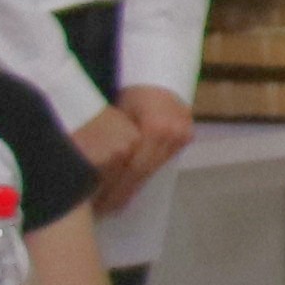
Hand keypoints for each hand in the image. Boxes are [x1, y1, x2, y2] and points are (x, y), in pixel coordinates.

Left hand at [73, 86, 195, 206]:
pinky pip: (161, 162)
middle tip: (104, 210)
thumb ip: (116, 142)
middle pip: (143, 172)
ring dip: (133, 187)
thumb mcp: (119, 113)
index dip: (115, 189)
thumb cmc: (132, 90)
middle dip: (122, 193)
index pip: (133, 168)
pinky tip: (130, 186)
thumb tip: (96, 173)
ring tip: (114, 203)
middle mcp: (172, 135)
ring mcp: (182, 136)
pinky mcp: (187, 137)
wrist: (159, 73)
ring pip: (153, 170)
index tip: (100, 204)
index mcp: (154, 128)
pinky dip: (144, 174)